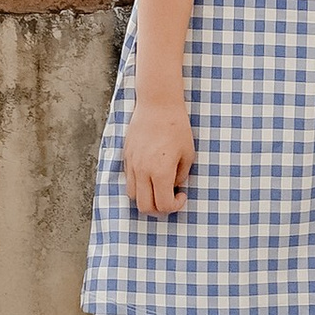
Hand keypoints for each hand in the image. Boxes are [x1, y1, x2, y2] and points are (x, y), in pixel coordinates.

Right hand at [124, 96, 195, 216]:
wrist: (158, 104)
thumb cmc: (177, 126)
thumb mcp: (188, 153)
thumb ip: (180, 176)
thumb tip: (173, 187)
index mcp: (161, 172)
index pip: (163, 205)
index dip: (175, 207)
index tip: (182, 196)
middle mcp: (143, 171)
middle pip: (144, 207)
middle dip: (159, 209)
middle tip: (170, 198)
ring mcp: (132, 165)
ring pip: (132, 196)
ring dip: (146, 198)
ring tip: (159, 188)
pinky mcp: (126, 157)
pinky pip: (128, 181)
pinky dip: (138, 186)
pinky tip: (150, 176)